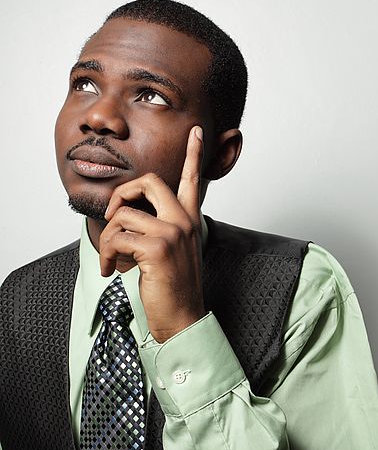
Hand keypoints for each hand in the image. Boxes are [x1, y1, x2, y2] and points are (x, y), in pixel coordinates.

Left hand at [100, 126, 204, 341]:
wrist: (182, 317)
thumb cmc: (172, 286)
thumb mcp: (169, 251)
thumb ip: (156, 227)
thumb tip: (124, 216)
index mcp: (189, 219)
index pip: (192, 179)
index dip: (194, 153)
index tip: (197, 131)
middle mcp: (184, 220)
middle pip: (147, 181)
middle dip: (121, 194)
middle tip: (113, 217)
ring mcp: (173, 231)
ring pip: (123, 214)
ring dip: (108, 239)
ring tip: (113, 260)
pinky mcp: (157, 247)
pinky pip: (117, 237)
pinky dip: (107, 254)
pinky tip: (113, 270)